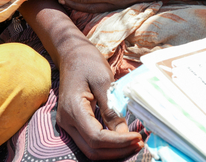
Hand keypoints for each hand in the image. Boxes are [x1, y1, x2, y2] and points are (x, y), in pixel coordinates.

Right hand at [56, 43, 142, 158]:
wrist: (72, 54)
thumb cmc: (88, 62)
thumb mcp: (104, 81)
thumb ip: (111, 109)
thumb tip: (123, 133)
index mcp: (73, 109)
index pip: (96, 137)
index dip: (118, 141)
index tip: (137, 137)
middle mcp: (66, 121)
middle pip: (92, 149)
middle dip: (117, 150)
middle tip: (139, 143)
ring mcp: (67, 124)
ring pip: (90, 149)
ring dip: (112, 151)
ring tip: (133, 143)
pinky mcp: (73, 124)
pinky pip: (89, 141)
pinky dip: (106, 144)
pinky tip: (122, 139)